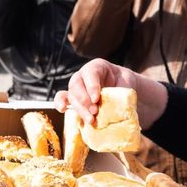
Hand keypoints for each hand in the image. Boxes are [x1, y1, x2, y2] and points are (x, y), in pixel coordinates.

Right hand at [54, 58, 168, 128]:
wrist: (124, 91)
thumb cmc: (125, 86)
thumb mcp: (125, 86)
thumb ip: (120, 93)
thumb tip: (118, 108)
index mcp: (97, 66)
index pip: (91, 72)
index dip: (92, 86)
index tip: (97, 98)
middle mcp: (84, 75)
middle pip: (77, 85)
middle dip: (85, 100)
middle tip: (95, 111)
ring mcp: (77, 87)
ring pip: (72, 95)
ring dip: (80, 108)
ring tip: (90, 119)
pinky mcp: (75, 99)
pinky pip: (63, 99)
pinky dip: (61, 103)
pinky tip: (62, 109)